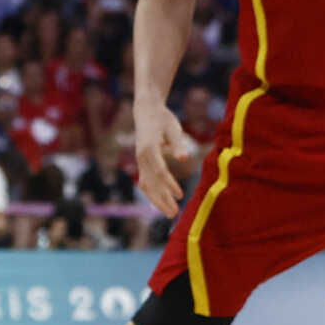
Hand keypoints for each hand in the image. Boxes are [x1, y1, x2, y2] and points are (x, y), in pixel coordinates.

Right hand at [132, 101, 196, 216]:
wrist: (146, 111)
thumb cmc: (163, 119)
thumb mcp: (173, 129)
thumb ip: (178, 144)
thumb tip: (184, 158)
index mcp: (149, 149)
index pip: (160, 171)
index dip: (169, 185)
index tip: (180, 195)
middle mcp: (142, 157)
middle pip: (151, 183)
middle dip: (162, 200)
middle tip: (174, 214)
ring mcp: (140, 161)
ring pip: (146, 185)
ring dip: (157, 200)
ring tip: (170, 212)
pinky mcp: (142, 163)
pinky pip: (145, 181)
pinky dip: (152, 193)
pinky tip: (161, 202)